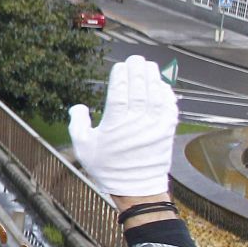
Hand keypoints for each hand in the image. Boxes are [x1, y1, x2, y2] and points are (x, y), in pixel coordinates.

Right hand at [67, 56, 178, 197]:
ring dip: (153, 78)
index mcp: (115, 122)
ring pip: (156, 94)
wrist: (136, 188)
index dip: (121, 76)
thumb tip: (79, 107)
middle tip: (136, 58)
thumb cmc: (107, 167)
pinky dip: (167, 94)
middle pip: (139, 88)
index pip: (120, 91)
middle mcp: (137, 121)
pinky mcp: (167, 131)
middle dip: (138, 71)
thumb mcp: (83, 146)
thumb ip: (78, 123)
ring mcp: (155, 125)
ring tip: (150, 66)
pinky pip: (169, 107)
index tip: (120, 65)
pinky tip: (163, 86)